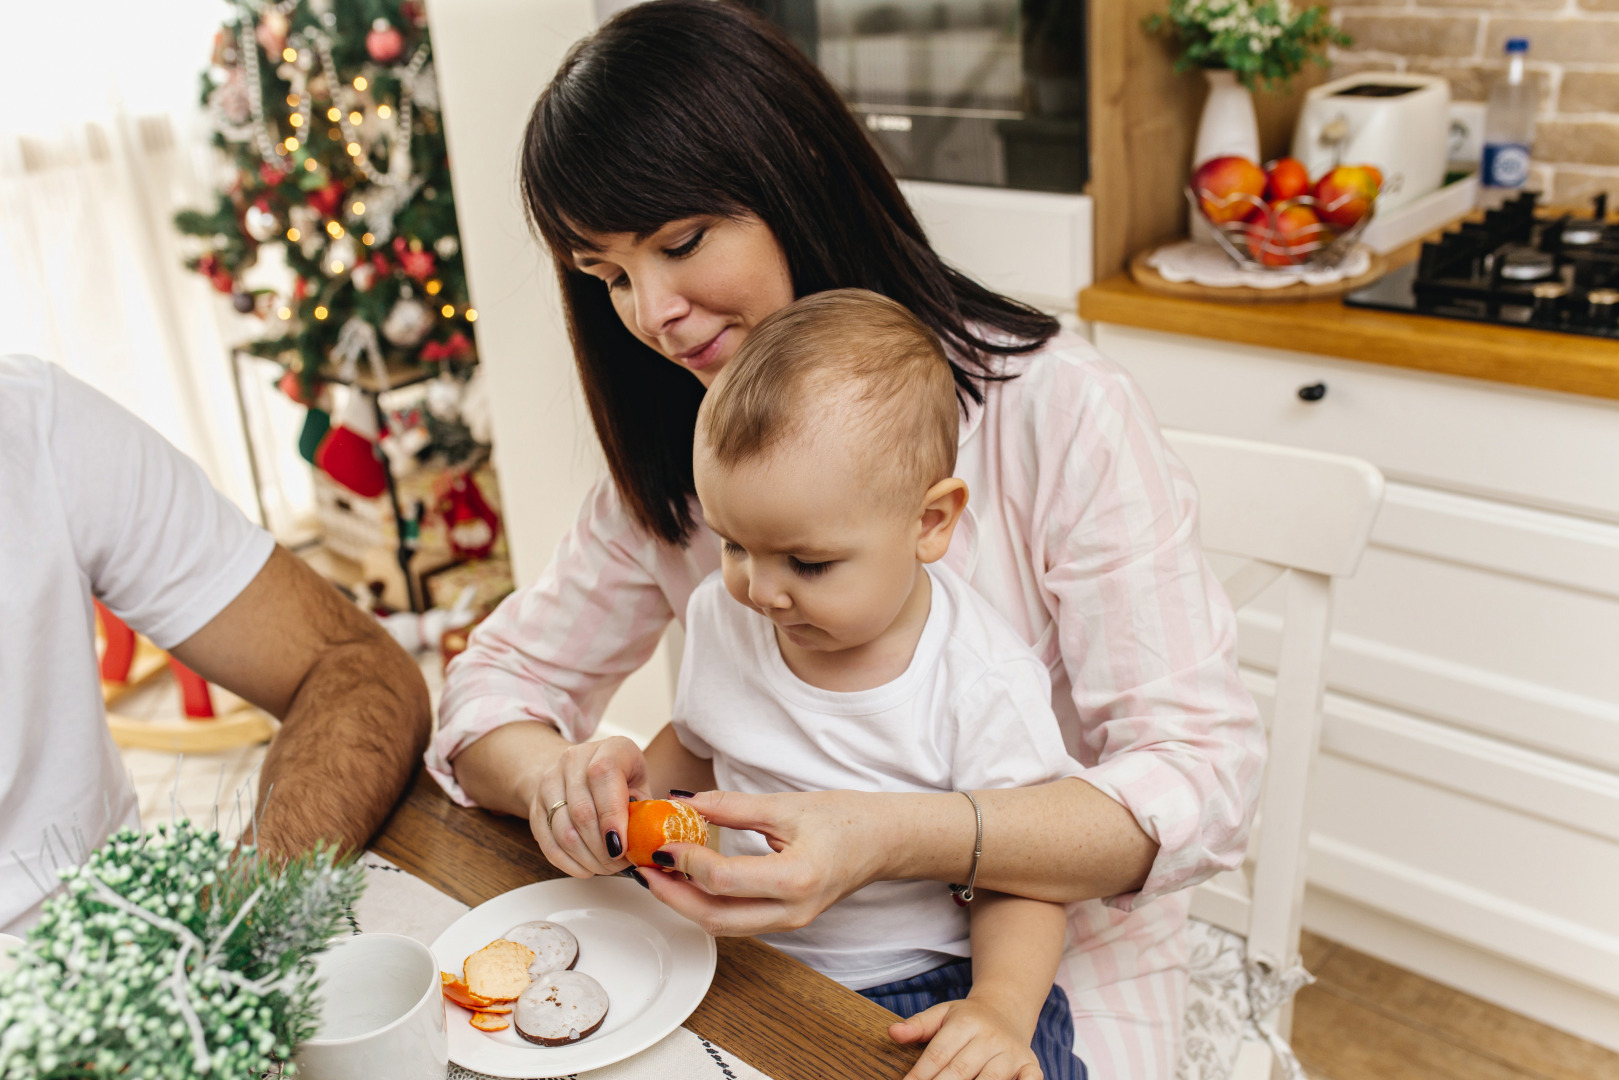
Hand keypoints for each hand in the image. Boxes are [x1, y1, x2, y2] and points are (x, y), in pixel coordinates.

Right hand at [530, 736, 648, 877]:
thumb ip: (646, 810)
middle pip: (582, 810)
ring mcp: (550, 780)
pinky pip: (547, 841)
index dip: (612, 815)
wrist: (580, 767)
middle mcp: (575, 759)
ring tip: (606, 868)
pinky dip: (567, 862)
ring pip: (563, 829)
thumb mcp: (640, 785)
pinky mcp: (536, 804)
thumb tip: (650, 844)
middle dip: (602, 847)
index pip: (604, 776)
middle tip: (619, 864)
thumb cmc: (621, 779)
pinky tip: (586, 869)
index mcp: (610, 748)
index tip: (622, 846)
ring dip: (586, 857)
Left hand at [637, 788, 889, 936]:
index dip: (685, 861)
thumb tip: (686, 803)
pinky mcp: (786, 921)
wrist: (885, 841)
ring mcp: (791, 922)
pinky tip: (692, 881)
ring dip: (686, 904)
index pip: (723, 880)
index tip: (662, 841)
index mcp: (796, 878)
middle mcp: (793, 910)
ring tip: (661, 874)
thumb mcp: (788, 805)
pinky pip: (738, 922)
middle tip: (645, 868)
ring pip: (723, 926)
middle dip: (672, 896)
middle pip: (715, 918)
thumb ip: (733, 807)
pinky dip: (708, 904)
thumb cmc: (848, 820)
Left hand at [890, 997, 1041, 1079]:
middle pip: (960, 1072)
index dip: (919, 1076)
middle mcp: (991, 1037)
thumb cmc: (968, 1019)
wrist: (1007, 1010)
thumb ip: (918, 1026)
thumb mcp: (942, 1014)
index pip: (938, 1055)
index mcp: (966, 1022)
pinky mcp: (1030, 1067)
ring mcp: (1012, 1053)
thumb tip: (892, 1032)